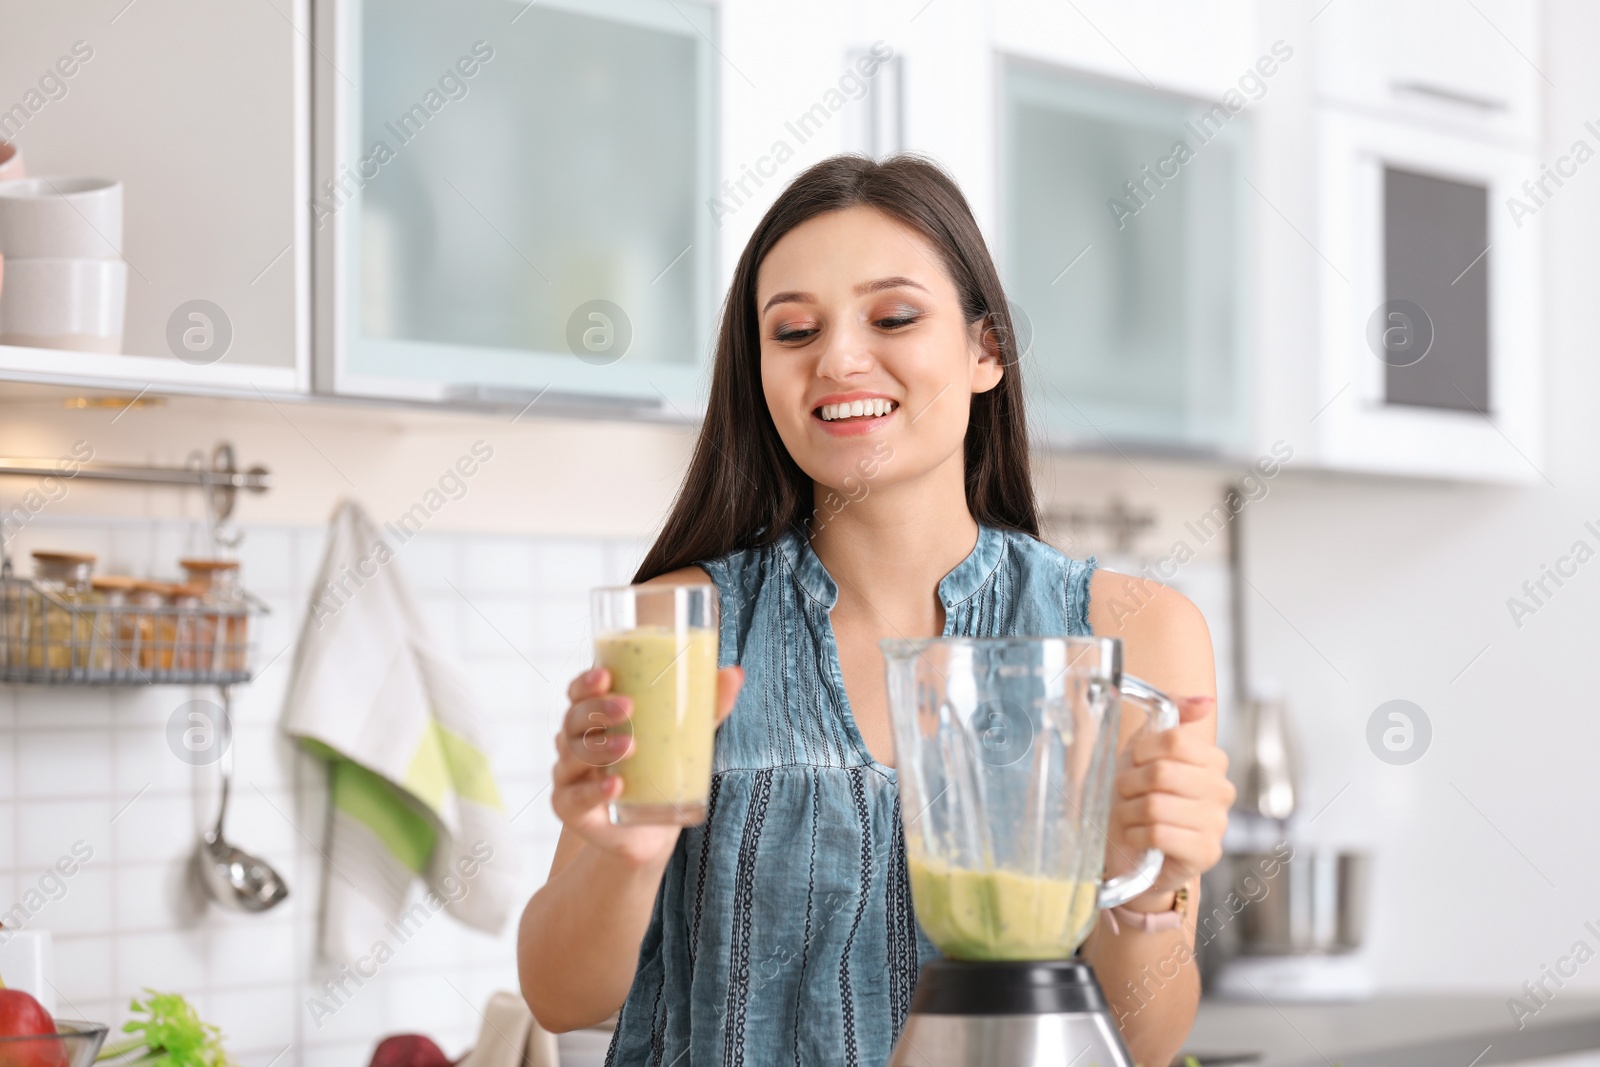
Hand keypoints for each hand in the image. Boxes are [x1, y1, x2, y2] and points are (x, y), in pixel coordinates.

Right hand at [550, 663, 743, 867]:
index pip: (579, 693)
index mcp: (596, 718)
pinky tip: (615, 786)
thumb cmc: (659, 770)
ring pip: (574, 754)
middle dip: (598, 709)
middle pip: (574, 719)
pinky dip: (594, 790)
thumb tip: (735, 674)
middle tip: (628, 707)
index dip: (585, 682)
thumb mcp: (684, 737)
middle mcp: (575, 743)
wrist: (648, 830)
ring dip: (601, 748)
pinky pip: (575, 797)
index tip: (605, 675)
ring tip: (631, 745)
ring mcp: (570, 776)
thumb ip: (706, 707)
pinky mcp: (571, 809)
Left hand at [1105, 695, 1232, 905]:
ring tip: (1131, 817)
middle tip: (1125, 793)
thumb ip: (1172, 714)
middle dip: (1130, 783)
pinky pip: (1160, 834)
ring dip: (1129, 812)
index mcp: (1212, 761)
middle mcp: (1222, 791)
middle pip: (1162, 772)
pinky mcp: (1206, 853)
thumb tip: (1205, 701)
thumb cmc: (1138, 796)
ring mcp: (1217, 823)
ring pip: (1156, 805)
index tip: (1134, 762)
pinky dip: (1136, 835)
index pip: (1175, 740)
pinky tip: (1139, 838)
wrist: (1131, 849)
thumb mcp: (1146, 748)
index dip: (1142, 751)